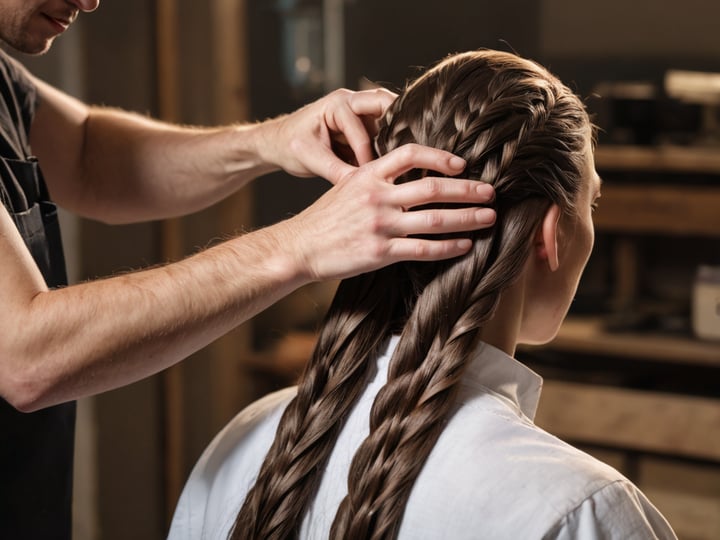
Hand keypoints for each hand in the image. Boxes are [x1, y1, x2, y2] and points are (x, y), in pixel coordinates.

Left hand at [260, 88, 396, 182]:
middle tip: (403, 153)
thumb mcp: (309, 159)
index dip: (366, 152)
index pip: (360, 126)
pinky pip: (379, 134)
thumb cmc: (287, 145)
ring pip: (386, 120)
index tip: (369, 173)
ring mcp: (357, 113)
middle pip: (384, 104)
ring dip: (391, 139)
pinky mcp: (360, 127)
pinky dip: (383, 148)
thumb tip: (359, 187)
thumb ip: (335, 171)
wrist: (276, 144)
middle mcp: (350, 102)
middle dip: (395, 126)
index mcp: (336, 104)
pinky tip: (387, 167)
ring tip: (396, 164)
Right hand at [278, 144, 496, 280]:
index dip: (440, 156)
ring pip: (434, 219)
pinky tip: (466, 245)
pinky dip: (448, 247)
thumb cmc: (325, 217)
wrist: (299, 246)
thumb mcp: (346, 185)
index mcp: (368, 175)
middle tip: (491, 192)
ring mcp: (379, 225)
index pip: (410, 154)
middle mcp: (376, 196)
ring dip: (467, 218)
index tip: (463, 164)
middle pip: (432, 187)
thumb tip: (410, 174)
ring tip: (489, 218)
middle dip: (467, 190)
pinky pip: (423, 249)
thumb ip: (376, 177)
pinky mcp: (380, 252)